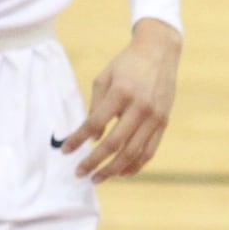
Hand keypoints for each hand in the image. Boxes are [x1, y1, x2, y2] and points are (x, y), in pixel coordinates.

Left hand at [61, 17, 181, 181]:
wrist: (160, 50)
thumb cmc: (127, 63)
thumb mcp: (105, 77)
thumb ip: (96, 107)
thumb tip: (94, 139)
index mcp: (121, 92)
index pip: (95, 123)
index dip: (78, 139)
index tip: (65, 151)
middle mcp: (139, 106)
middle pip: (114, 143)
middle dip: (94, 162)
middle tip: (79, 173)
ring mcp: (154, 116)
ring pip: (132, 153)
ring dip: (113, 170)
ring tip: (97, 178)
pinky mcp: (163, 122)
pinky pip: (149, 151)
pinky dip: (135, 166)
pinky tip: (122, 173)